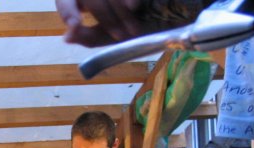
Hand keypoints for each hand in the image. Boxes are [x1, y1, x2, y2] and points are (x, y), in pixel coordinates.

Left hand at [55, 0, 205, 47]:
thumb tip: (67, 36)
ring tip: (135, 26)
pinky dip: (127, 0)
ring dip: (118, 11)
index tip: (74, 27)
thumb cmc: (150, 24)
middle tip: (123, 36)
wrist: (186, 11)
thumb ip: (91, 38)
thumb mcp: (118, 36)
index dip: (67, 11)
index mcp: (93, 1)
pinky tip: (135, 6)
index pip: (67, 1)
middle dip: (106, 19)